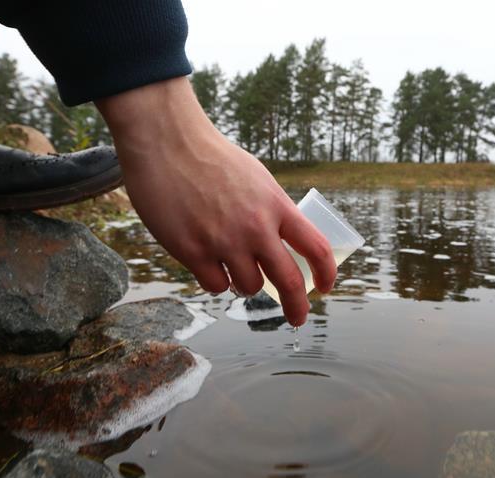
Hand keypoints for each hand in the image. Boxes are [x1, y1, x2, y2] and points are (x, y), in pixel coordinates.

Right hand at [96, 77, 335, 325]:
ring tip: (232, 263)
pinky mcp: (192, 251)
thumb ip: (272, 211)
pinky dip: (216, 280)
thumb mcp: (257, 179)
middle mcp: (255, 227)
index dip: (326, 273)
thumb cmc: (212, 157)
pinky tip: (207, 261)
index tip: (324, 287)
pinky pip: (215, 286)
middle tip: (298, 317)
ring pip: (249, 287)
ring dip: (246, 283)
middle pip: (289, 282)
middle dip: (297, 307)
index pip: (316, 248)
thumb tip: (284, 241)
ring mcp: (224, 242)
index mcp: (276, 206)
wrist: (168, 142)